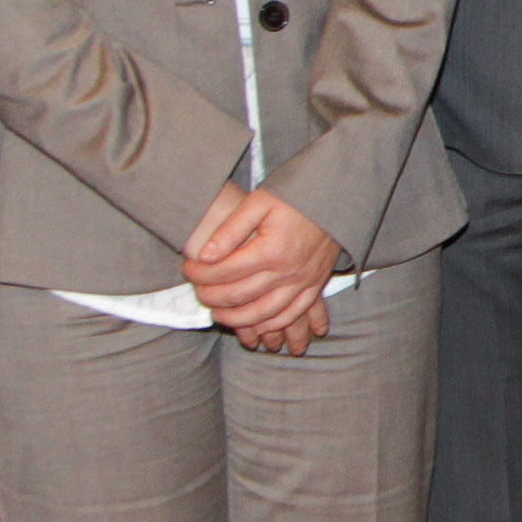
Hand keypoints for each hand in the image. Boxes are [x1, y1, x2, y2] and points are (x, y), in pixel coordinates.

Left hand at [185, 182, 341, 351]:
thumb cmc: (294, 196)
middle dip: (211, 297)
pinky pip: (292, 315)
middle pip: (240, 296)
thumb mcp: (259, 202)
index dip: (200, 273)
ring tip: (217, 314)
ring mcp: (304, 282)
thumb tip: (206, 255)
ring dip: (237, 320)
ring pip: (264, 314)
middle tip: (196, 291)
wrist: (335, 197)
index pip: (226, 271)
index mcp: (272, 249)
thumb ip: (231, 229)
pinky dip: (271, 325)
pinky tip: (254, 324)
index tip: (187, 268)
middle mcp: (288, 271)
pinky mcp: (314, 286)